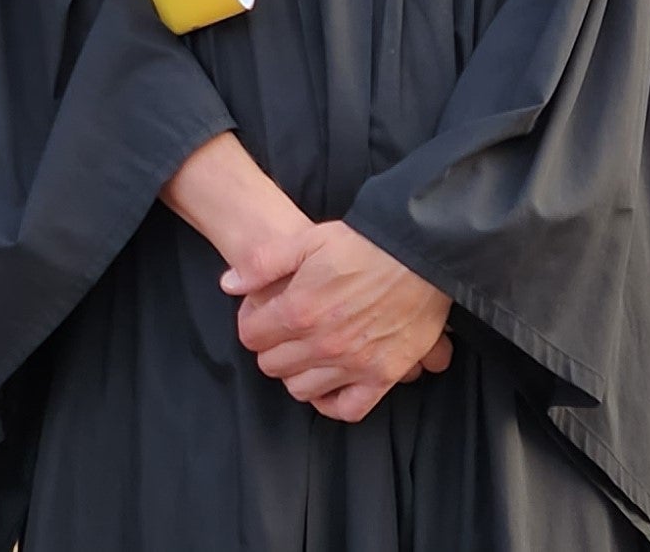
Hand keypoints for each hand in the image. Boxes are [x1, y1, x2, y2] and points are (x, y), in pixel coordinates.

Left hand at [224, 221, 451, 422]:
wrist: (420, 253)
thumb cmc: (362, 244)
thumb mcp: (305, 240)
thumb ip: (262, 264)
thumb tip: (229, 285)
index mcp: (298, 310)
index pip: (251, 337)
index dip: (252, 323)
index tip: (262, 314)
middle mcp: (322, 344)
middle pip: (272, 365)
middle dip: (271, 347)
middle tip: (284, 332)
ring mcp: (353, 363)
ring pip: (302, 389)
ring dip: (297, 373)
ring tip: (305, 354)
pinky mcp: (383, 375)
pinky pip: (349, 409)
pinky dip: (333, 402)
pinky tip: (329, 385)